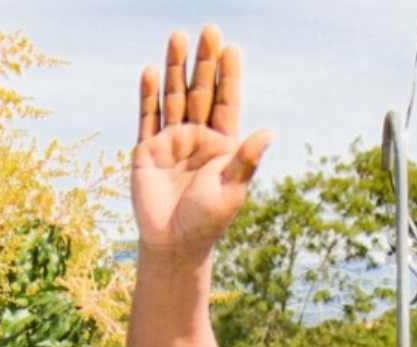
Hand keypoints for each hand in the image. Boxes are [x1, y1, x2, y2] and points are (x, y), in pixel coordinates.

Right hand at [132, 26, 272, 254]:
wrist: (173, 245)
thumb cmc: (207, 223)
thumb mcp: (231, 191)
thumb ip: (246, 160)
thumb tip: (268, 132)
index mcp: (222, 147)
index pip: (226, 103)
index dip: (229, 77)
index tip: (232, 49)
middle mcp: (197, 140)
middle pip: (200, 93)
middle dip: (204, 63)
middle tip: (209, 30)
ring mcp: (171, 143)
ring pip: (174, 98)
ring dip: (176, 69)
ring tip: (178, 36)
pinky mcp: (147, 152)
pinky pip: (148, 118)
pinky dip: (149, 95)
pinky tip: (151, 71)